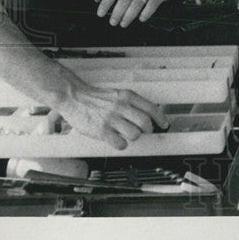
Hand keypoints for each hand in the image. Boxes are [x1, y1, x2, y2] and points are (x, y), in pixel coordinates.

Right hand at [52, 78, 169, 149]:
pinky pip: (120, 143)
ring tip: (126, 135)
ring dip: (133, 137)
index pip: (151, 108)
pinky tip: (117, 140)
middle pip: (145, 123)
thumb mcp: (118, 94)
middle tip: (144, 132)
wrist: (74, 97)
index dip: (161, 119)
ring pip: (135, 134)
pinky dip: (121, 145)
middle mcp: (121, 106)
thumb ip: (132, 103)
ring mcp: (111, 119)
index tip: (164, 125)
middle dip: (148, 130)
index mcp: (127, 96)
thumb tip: (148, 114)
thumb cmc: (96, 97)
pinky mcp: (101, 131)